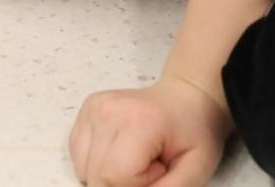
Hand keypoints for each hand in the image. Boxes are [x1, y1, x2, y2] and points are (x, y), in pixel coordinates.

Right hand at [70, 76, 232, 186]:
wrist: (184, 97)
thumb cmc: (194, 131)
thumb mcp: (196, 169)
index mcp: (138, 121)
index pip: (114, 176)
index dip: (137, 185)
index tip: (158, 170)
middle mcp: (108, 111)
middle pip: (96, 176)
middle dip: (121, 184)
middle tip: (149, 168)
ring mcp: (93, 108)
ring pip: (83, 169)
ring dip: (108, 176)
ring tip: (135, 160)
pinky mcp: (86, 110)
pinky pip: (79, 156)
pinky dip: (97, 164)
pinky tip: (120, 153)